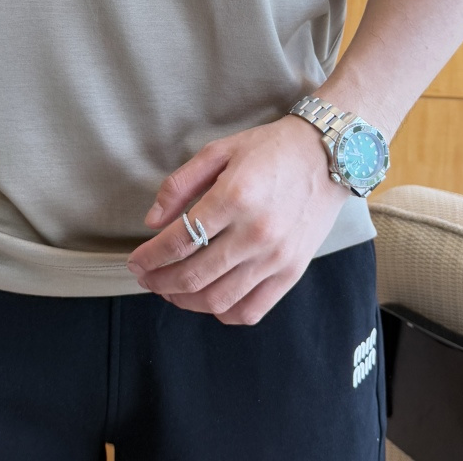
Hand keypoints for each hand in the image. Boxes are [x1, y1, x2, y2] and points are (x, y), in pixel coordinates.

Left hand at [125, 116, 352, 324]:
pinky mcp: (292, 272)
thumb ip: (180, 184)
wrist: (327, 155)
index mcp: (235, 197)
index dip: (150, 257)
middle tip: (145, 277)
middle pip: (194, 275)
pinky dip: (222, 312)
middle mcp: (256, 233)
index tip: (135, 261)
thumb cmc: (270, 149)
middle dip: (159, 281)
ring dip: (185, 301)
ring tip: (170, 289)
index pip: (180, 240)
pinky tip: (207, 299)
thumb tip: (153, 222)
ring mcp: (276, 257)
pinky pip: (251, 310)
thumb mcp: (219, 150)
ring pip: (218, 299)